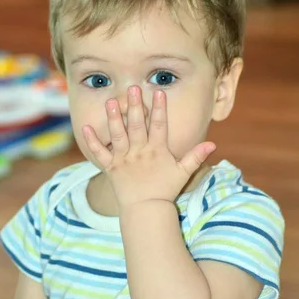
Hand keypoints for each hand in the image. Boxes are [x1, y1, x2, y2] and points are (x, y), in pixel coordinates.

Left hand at [82, 86, 215, 208]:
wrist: (146, 210)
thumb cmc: (165, 190)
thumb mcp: (183, 172)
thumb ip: (195, 156)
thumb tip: (213, 144)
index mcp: (157, 151)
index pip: (159, 125)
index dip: (159, 108)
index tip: (157, 92)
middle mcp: (139, 152)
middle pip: (136, 126)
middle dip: (134, 106)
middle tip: (131, 88)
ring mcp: (124, 160)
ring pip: (118, 136)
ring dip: (113, 119)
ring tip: (110, 102)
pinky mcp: (111, 168)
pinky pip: (100, 153)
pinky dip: (92, 141)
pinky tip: (85, 127)